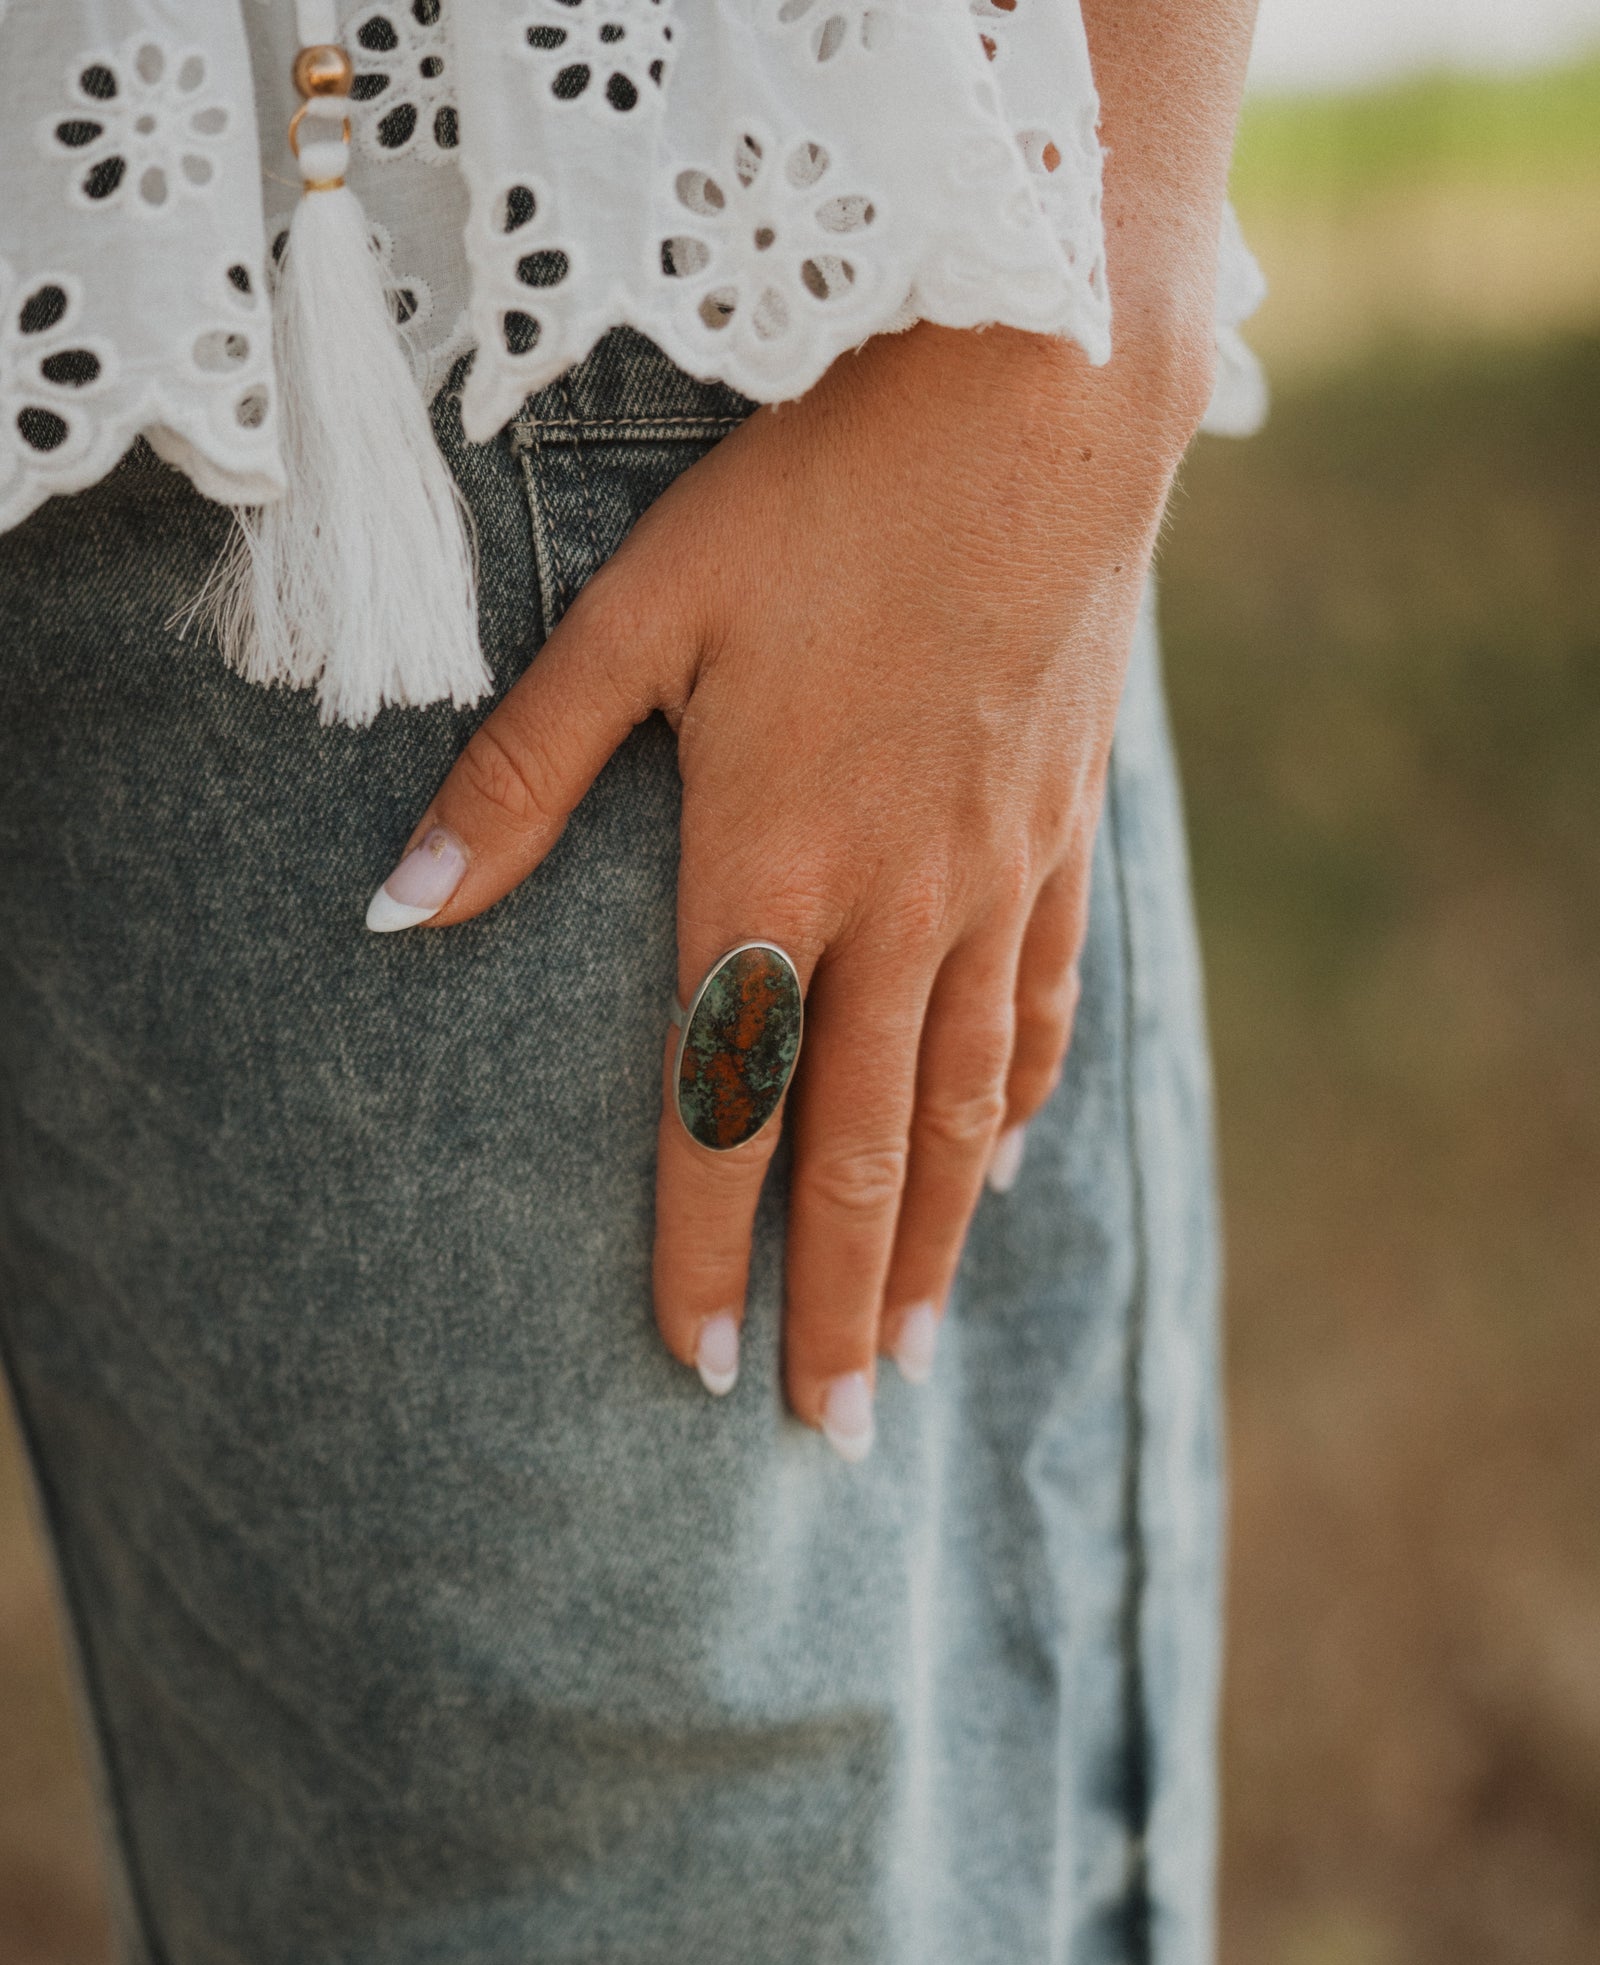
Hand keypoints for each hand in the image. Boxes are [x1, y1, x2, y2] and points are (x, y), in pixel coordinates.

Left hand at [367, 318, 1211, 1455]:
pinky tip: (1006, 1168)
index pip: (721, 1109)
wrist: (1037, 395)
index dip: (701, 1252)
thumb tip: (397, 905)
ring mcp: (994, 882)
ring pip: (962, 1110)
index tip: (691, 1371)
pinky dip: (1016, 1105)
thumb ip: (521, 777)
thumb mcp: (640, 614)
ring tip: (915, 1354)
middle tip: (831, 1438)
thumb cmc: (821, 495)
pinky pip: (1040, 1007)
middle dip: (839, 1307)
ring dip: (936, 1246)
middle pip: (860, 1153)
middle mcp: (893, 908)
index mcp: (771, 867)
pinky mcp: (1060, 837)